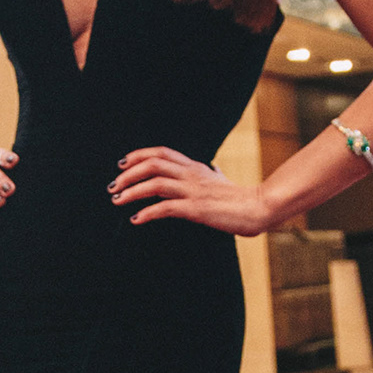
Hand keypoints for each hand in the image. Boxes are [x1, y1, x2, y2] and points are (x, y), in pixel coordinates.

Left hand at [109, 146, 272, 233]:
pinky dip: (147, 213)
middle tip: (113, 186)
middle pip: (153, 164)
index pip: (162, 152)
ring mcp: (193, 191)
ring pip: (155, 183)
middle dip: (128, 173)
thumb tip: (215, 168)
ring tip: (118, 201)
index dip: (139, 155)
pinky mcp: (196, 209)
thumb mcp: (225, 180)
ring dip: (132, 191)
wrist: (259, 208)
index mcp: (195, 167)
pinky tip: (136, 219)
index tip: (122, 163)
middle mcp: (192, 174)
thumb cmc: (241, 197)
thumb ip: (215, 173)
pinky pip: (165, 208)